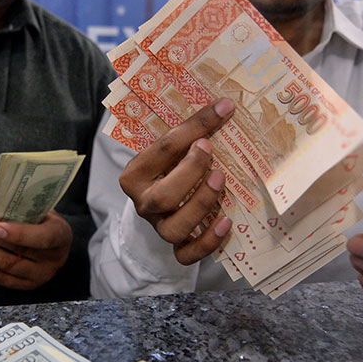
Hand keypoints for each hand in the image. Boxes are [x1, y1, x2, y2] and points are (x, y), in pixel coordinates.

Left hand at [0, 191, 71, 289]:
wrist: (52, 244)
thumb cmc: (42, 221)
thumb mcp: (33, 208)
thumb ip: (9, 203)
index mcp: (60, 235)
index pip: (42, 238)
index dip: (18, 234)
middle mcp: (53, 260)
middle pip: (16, 252)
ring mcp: (39, 276)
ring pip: (4, 266)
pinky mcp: (24, 285)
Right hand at [119, 99, 234, 264]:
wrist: (163, 201)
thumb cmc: (170, 168)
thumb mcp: (172, 150)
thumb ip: (190, 133)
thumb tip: (226, 106)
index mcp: (136, 174)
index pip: (163, 149)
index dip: (195, 128)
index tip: (223, 110)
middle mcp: (144, 203)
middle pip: (162, 196)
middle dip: (190, 173)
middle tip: (210, 152)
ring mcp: (159, 227)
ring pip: (175, 228)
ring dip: (201, 204)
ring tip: (221, 181)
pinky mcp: (175, 247)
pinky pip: (187, 255)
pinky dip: (208, 242)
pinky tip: (226, 222)